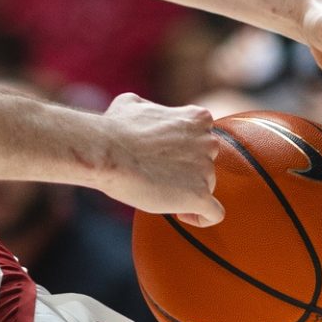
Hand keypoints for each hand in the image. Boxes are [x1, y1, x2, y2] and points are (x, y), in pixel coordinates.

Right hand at [97, 94, 224, 227]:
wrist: (107, 152)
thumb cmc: (115, 128)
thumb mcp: (134, 103)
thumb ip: (153, 109)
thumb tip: (144, 113)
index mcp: (197, 118)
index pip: (203, 136)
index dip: (184, 147)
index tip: (167, 155)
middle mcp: (208, 142)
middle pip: (207, 161)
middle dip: (186, 169)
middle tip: (159, 173)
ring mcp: (206, 169)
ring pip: (206, 186)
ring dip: (186, 190)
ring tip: (158, 191)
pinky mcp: (200, 195)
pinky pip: (213, 213)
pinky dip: (201, 217)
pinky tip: (182, 214)